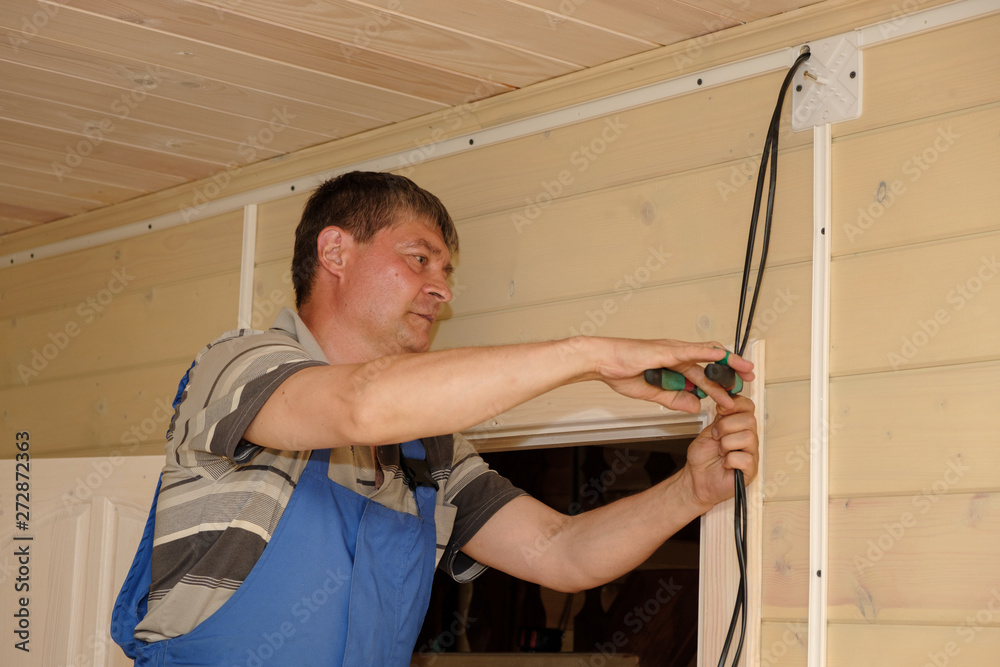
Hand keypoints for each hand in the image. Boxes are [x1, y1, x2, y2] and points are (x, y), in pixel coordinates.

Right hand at [587, 338, 754, 412]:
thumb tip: (695, 406)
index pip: (703, 375)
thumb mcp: (653, 393)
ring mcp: (673, 351)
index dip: (720, 384)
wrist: (603, 361)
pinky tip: (722, 356)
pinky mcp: (666, 351)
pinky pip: (691, 351)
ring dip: (728, 364)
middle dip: (732, 373)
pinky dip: (708, 354)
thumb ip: (674, 399)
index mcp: (673, 366)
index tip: (734, 393)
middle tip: (749, 379)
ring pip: (706, 357)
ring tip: (745, 370)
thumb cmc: (621, 371)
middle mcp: (677, 356)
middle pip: (711, 365)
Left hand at [682, 395, 758, 509]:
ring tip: (720, 452)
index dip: (736, 404)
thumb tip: (726, 401)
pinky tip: (725, 464)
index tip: (720, 410)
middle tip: (716, 436)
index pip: (748, 406)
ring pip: (748, 437)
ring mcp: (751, 453)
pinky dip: (729, 460)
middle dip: (726, 426)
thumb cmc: (703, 457)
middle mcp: (748, 437)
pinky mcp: (751, 469)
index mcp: (738, 425)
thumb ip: (720, 417)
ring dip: (727, 444)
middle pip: (749, 420)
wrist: (696, 478)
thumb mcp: (708, 431)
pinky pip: (746, 458)